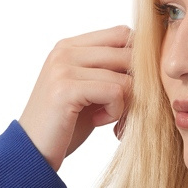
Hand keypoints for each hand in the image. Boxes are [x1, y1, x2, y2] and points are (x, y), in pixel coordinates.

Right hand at [18, 25, 131, 171]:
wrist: (33, 153)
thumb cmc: (67, 125)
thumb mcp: (91, 91)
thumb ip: (111, 72)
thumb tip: (154, 61)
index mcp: (71, 46)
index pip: (123, 34)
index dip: (139, 61)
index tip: (130, 89)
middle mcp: (65, 50)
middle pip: (129, 52)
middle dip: (136, 85)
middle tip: (122, 109)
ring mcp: (63, 67)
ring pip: (125, 76)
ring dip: (125, 103)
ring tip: (105, 116)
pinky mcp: (66, 88)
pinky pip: (116, 92)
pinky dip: (115, 112)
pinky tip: (98, 121)